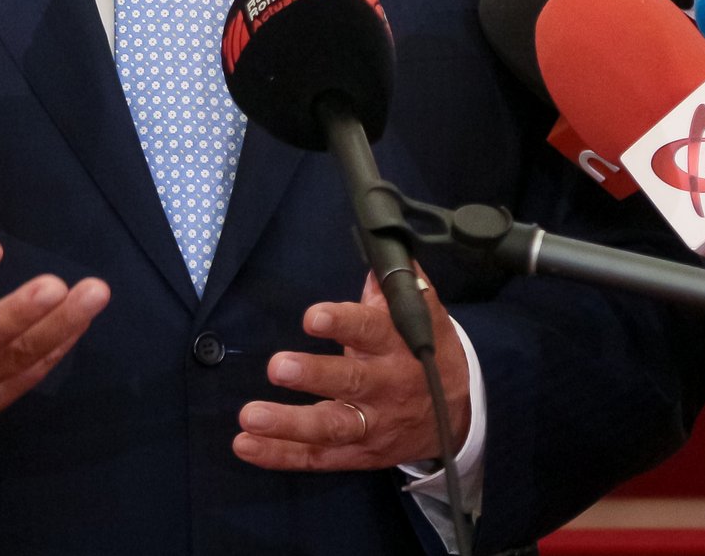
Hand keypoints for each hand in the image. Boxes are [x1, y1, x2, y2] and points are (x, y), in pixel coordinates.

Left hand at [234, 267, 468, 471]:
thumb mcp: (425, 312)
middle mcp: (386, 386)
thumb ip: (397, 282)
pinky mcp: (359, 453)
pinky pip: (318, 457)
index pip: (371, 331)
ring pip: (332, 427)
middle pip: (351, 383)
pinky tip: (246, 445)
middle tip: (277, 366)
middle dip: (314, 375)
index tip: (313, 317)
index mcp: (398, 345)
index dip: (343, 324)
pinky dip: (281, 455)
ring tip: (251, 416)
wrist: (459, 413)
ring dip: (289, 424)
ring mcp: (373, 425)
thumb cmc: (428, 350)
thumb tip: (381, 248)